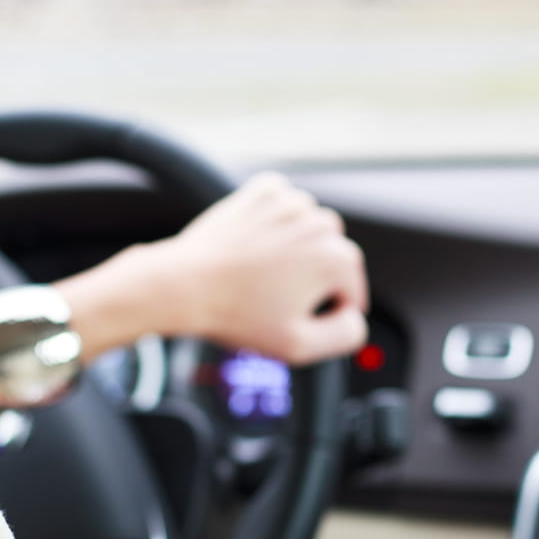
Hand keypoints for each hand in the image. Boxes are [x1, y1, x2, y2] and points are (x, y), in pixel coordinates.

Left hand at [144, 172, 368, 363]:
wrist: (183, 285)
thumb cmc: (237, 315)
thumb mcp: (299, 346)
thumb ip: (345, 335)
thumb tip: (355, 318)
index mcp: (336, 259)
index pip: (351, 291)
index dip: (326, 312)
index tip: (296, 318)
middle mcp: (319, 224)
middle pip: (333, 258)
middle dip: (313, 278)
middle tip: (276, 299)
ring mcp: (291, 203)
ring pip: (310, 230)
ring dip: (296, 248)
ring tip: (263, 272)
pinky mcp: (264, 192)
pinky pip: (285, 205)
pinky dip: (277, 222)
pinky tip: (258, 244)